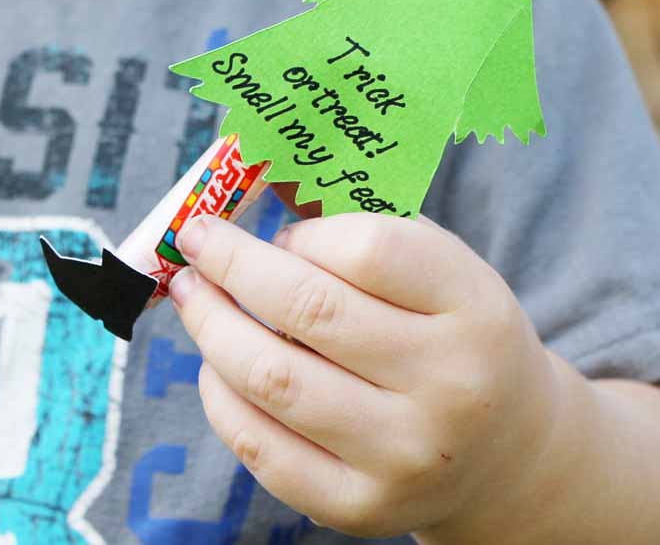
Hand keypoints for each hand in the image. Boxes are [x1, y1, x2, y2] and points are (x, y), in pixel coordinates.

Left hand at [170, 213, 559, 539]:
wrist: (505, 448)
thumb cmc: (459, 336)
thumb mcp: (441, 269)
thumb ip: (366, 228)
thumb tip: (269, 192)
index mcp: (472, 307)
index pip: (368, 250)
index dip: (305, 234)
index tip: (277, 232)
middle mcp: (446, 385)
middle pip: (308, 310)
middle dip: (231, 264)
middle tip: (197, 241)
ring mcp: (403, 455)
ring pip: (272, 379)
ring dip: (212, 325)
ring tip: (194, 294)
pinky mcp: (360, 507)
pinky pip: (261, 449)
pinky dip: (220, 398)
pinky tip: (216, 366)